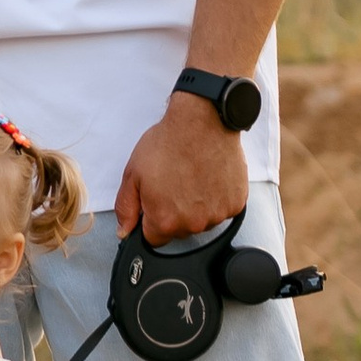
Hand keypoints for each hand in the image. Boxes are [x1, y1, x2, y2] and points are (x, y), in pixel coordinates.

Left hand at [115, 94, 251, 240]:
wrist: (202, 122)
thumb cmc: (168, 144)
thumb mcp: (133, 175)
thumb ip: (126, 208)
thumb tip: (124, 231)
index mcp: (166, 220)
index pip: (154, 238)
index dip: (150, 219)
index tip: (154, 202)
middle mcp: (193, 223)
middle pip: (179, 230)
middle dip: (173, 212)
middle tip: (173, 182)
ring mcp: (217, 214)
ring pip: (202, 220)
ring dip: (196, 206)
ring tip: (191, 177)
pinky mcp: (235, 204)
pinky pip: (222, 209)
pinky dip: (216, 197)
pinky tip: (208, 177)